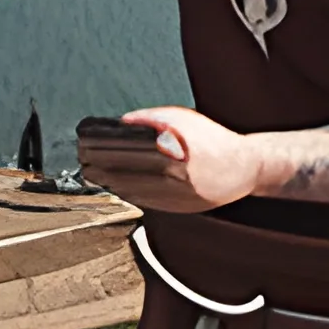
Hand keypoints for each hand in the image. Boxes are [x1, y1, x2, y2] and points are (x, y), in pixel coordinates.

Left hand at [79, 107, 264, 211]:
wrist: (244, 168)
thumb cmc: (212, 140)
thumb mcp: (183, 119)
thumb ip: (150, 119)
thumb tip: (120, 125)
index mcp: (172, 148)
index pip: (123, 152)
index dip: (100, 152)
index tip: (85, 149)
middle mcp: (173, 173)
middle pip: (123, 173)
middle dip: (99, 168)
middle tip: (84, 163)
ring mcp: (175, 194)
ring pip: (131, 190)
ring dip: (109, 183)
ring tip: (95, 175)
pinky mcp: (178, 208)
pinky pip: (145, 201)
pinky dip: (127, 193)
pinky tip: (118, 187)